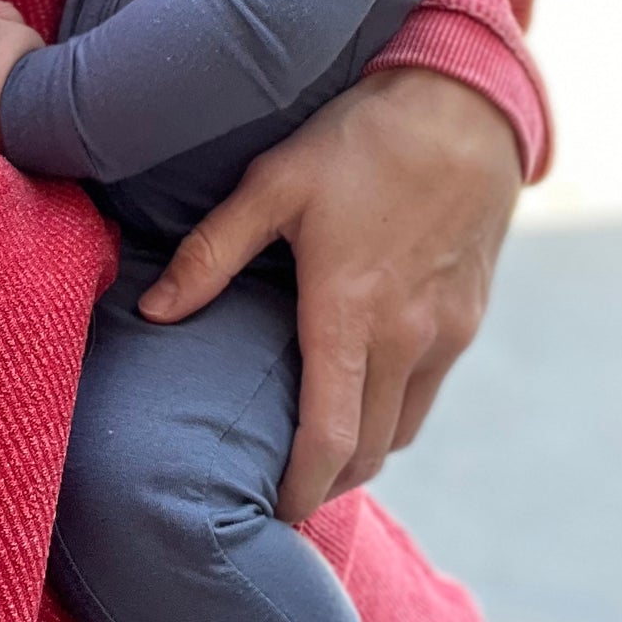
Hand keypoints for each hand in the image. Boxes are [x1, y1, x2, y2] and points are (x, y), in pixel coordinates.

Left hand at [138, 69, 522, 523]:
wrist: (463, 108)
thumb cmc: (359, 140)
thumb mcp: (272, 185)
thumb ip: (211, 254)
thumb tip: (153, 312)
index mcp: (350, 315)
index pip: (330, 440)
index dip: (301, 490)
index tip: (273, 513)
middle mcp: (407, 339)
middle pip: (370, 450)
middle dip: (328, 482)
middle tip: (283, 492)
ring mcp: (445, 333)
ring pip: (403, 426)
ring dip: (363, 450)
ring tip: (316, 451)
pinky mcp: (469, 317)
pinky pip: (429, 390)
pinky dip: (394, 410)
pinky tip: (361, 391)